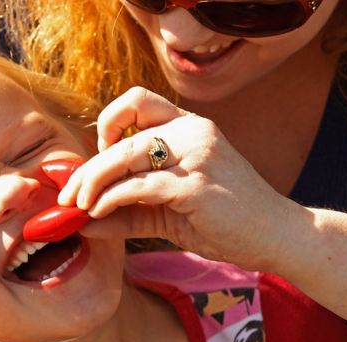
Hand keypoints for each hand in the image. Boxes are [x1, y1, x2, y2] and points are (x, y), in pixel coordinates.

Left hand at [59, 87, 291, 269]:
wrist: (278, 236)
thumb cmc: (223, 220)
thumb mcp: (168, 211)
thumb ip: (127, 212)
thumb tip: (81, 223)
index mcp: (189, 127)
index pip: (138, 100)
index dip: (109, 121)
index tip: (98, 154)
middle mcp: (193, 131)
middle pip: (122, 135)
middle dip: (87, 168)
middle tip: (68, 195)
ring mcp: (197, 155)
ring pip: (125, 155)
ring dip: (93, 181)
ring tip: (78, 206)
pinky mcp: (196, 185)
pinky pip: (139, 185)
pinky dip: (111, 198)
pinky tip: (98, 213)